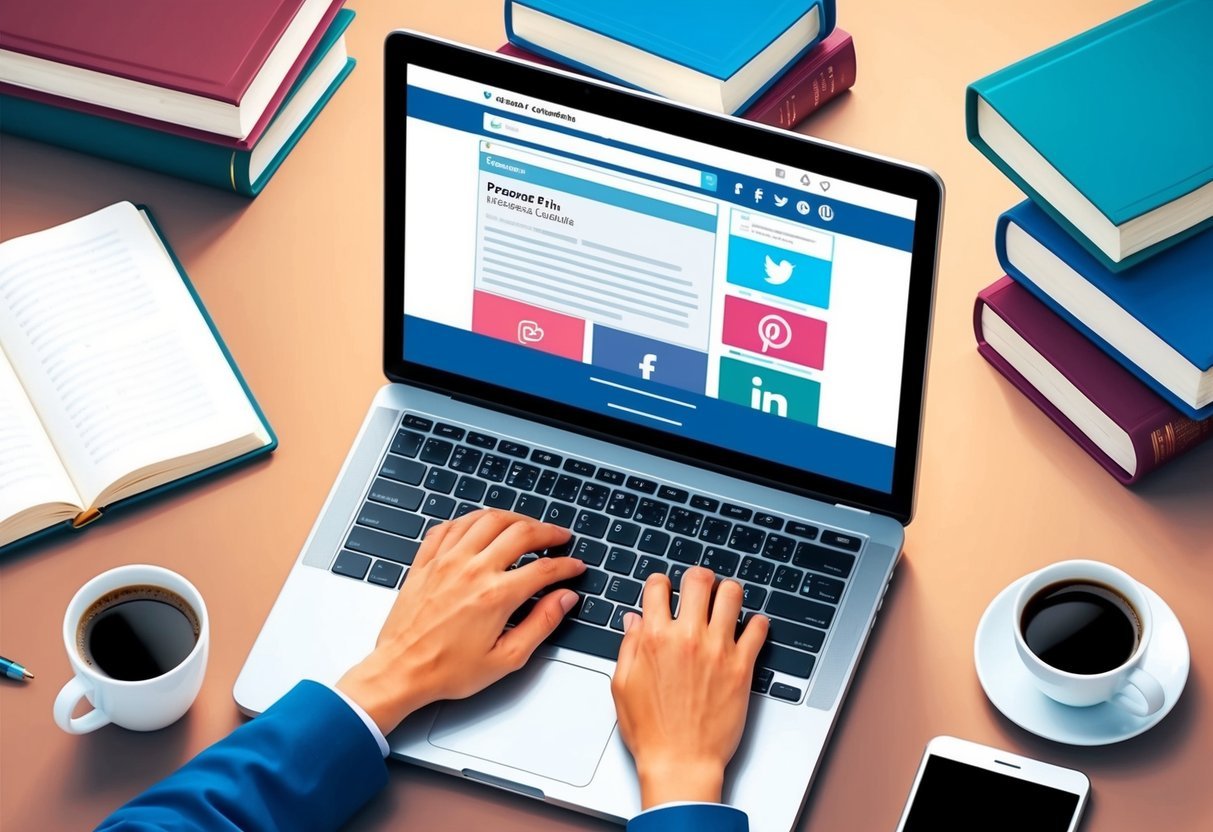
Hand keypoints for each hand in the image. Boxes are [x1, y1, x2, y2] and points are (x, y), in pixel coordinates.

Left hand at [336, 509, 585, 733]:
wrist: (400, 670)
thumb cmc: (448, 670)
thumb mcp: (506, 658)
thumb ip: (540, 624)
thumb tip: (564, 599)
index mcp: (496, 595)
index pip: (544, 568)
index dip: (566, 564)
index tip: (575, 566)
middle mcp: (473, 569)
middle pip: (520, 532)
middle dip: (547, 531)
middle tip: (559, 537)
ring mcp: (447, 560)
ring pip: (487, 519)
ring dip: (513, 517)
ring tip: (526, 525)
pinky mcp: (426, 561)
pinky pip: (451, 526)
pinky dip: (471, 519)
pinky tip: (481, 525)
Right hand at [611, 566, 767, 808]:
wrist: (681, 763)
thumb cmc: (651, 732)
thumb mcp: (623, 685)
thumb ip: (629, 646)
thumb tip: (633, 620)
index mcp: (655, 639)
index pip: (658, 586)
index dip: (660, 584)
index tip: (664, 591)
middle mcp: (687, 638)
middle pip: (698, 579)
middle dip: (697, 578)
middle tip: (699, 588)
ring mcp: (718, 650)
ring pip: (732, 594)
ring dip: (727, 593)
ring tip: (724, 604)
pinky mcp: (742, 667)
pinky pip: (758, 629)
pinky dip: (757, 623)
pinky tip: (749, 629)